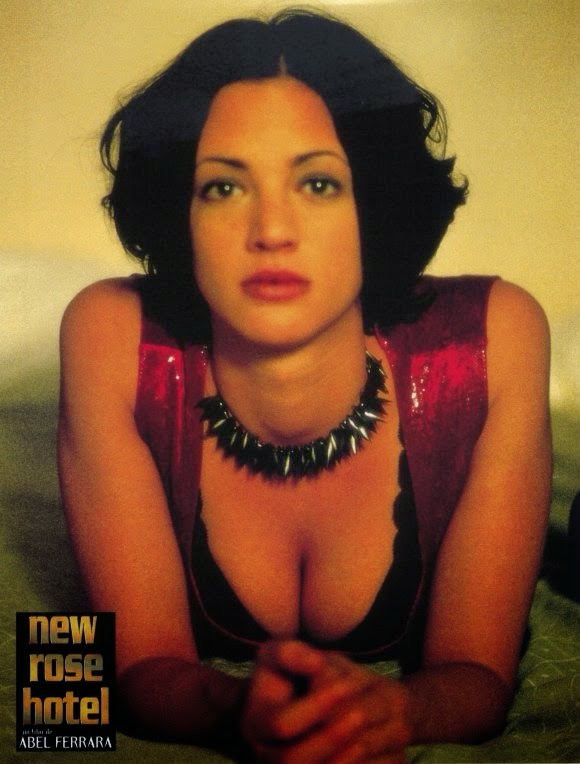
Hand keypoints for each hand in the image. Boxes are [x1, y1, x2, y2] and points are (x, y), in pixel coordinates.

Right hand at [240, 640, 410, 762]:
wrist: (292, 704)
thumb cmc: (287, 675)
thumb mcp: (281, 654)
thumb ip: (292, 653)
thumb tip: (316, 663)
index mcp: (255, 722)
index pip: (282, 724)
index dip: (316, 707)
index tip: (347, 684)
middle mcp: (265, 755)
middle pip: (293, 760)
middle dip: (330, 738)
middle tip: (362, 714)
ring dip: (347, 758)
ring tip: (372, 732)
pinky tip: (379, 753)